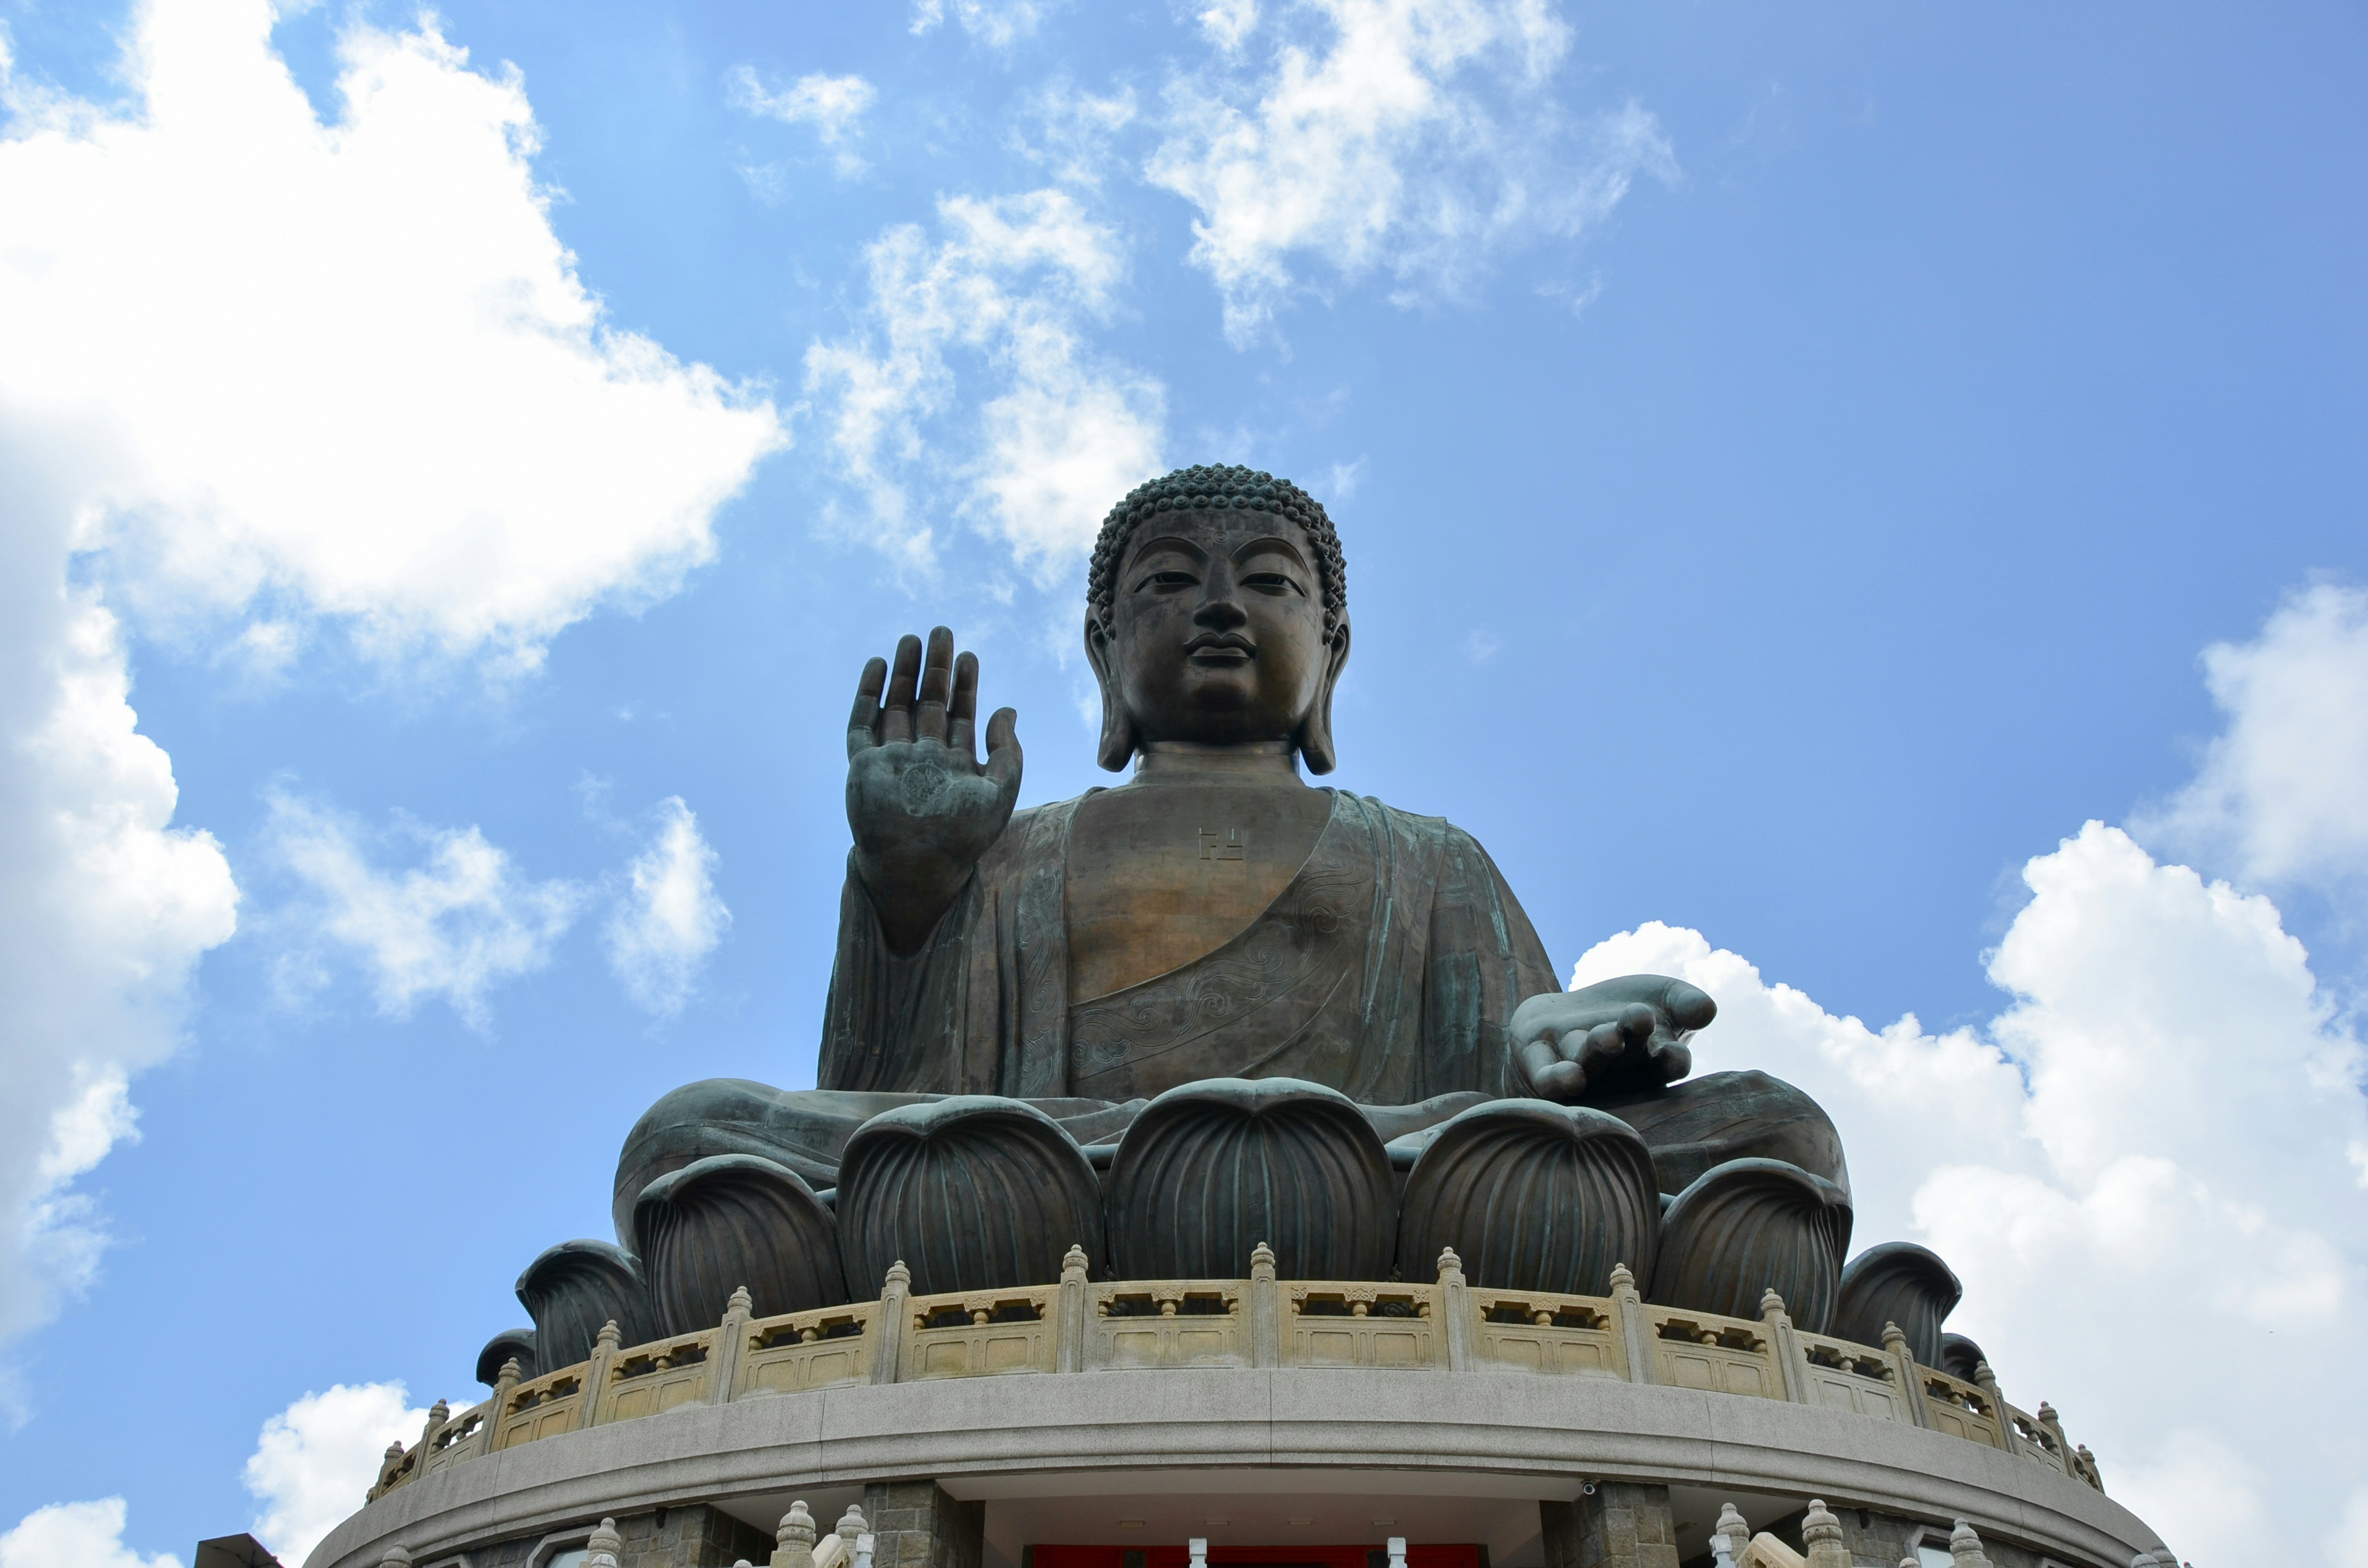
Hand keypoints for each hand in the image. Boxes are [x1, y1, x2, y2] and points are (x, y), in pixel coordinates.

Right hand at [846, 627, 1021, 953]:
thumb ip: (1008, 753)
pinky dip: (868, 695)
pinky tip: (878, 666)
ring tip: (912, 639)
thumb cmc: (962, 839)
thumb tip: (1008, 710)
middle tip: (942, 632)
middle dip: (935, 668)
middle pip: (928, 702)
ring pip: (896, 705)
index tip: (969, 655)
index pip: (960, 715)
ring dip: (904, 673)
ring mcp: (891, 759)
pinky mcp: (863, 765)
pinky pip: (862, 724)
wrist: (917, 867)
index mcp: (953, 764)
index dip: (965, 685)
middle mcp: (922, 757)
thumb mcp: (999, 794)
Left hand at [1508, 974, 1715, 1100]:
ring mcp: (1578, 1067)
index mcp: (1651, 1061)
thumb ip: (1686, 1004)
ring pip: (1587, 1062)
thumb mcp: (1665, 997)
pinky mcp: (1540, 1063)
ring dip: (1597, 1052)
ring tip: (1607, 1038)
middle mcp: (1616, 1071)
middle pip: (1625, 1059)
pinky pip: (1547, 1076)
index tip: (1675, 1052)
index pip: (1668, 1064)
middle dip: (1631, 1040)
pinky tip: (1569, 1078)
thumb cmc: (1631, 1010)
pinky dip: (1557, 1078)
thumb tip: (1708, 1009)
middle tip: (1639, 1019)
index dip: (1672, 1060)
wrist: (1576, 1013)